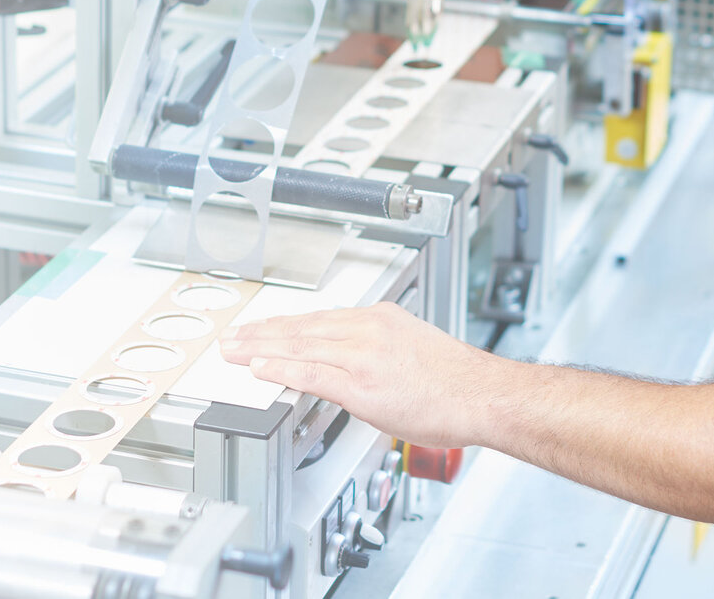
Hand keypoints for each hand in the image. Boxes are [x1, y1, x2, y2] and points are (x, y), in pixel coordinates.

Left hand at [218, 302, 505, 447]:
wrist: (481, 395)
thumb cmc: (457, 382)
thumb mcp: (413, 350)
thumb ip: (379, 353)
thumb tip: (358, 367)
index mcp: (381, 318)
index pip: (321, 319)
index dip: (285, 325)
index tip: (262, 329)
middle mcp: (368, 329)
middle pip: (302, 327)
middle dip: (262, 332)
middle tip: (231, 336)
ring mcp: (362, 355)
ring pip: (299, 346)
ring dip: (259, 348)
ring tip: (232, 351)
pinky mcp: (361, 383)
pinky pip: (311, 373)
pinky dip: (280, 369)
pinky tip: (259, 369)